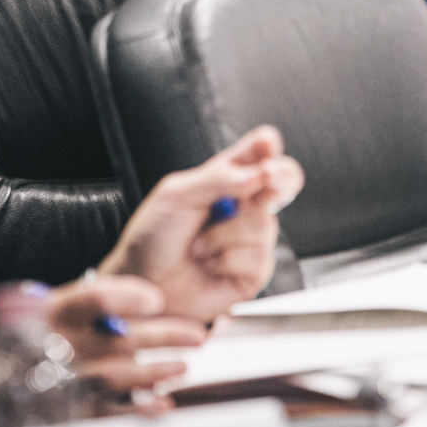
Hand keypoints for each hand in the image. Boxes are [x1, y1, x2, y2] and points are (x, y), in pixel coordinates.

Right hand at [0, 276, 204, 425]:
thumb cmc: (20, 343)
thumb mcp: (43, 310)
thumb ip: (86, 303)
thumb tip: (146, 298)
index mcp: (48, 312)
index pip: (89, 297)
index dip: (125, 297)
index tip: (156, 297)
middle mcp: (54, 346)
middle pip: (116, 338)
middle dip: (162, 336)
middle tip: (198, 333)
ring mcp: (60, 382)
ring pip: (115, 376)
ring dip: (155, 372)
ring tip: (184, 366)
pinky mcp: (63, 413)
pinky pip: (106, 412)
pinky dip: (137, 410)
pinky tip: (163, 405)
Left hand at [97, 126, 303, 323]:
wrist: (143, 283)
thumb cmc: (152, 238)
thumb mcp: (176, 196)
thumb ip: (218, 179)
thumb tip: (258, 173)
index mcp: (225, 181)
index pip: (256, 155)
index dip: (267, 146)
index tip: (266, 143)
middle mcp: (243, 206)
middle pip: (283, 182)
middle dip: (279, 178)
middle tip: (268, 176)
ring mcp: (251, 238)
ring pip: (264, 223)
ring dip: (225, 235)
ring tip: (199, 245)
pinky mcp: (253, 271)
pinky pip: (258, 258)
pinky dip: (227, 260)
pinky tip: (210, 264)